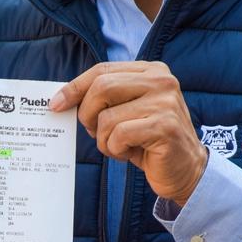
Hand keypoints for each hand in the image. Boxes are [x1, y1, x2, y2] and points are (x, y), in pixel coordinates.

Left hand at [50, 61, 207, 206]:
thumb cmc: (148, 142)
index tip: (55, 104)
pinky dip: (116, 150)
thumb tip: (61, 99)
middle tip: (94, 133)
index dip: (74, 87)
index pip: (102, 70)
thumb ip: (104, 100)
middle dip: (87, 114)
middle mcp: (161, 80)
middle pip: (101, 87)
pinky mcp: (164, 126)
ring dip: (104, 140)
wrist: (186, 171)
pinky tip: (130, 154)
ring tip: (120, 147)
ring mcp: (165, 102)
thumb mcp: (126, 113)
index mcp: (150, 71)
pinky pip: (119, 135)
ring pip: (107, 117)